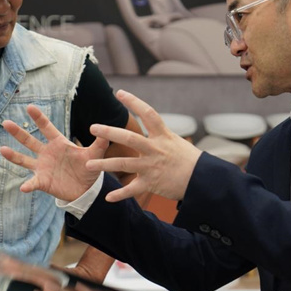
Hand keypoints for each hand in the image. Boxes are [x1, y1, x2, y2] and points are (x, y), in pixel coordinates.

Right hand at [0, 104, 108, 201]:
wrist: (86, 189)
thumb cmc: (88, 168)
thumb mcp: (95, 155)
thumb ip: (100, 143)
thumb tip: (105, 130)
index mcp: (59, 143)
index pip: (47, 128)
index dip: (39, 118)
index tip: (29, 106)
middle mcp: (47, 153)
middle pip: (30, 141)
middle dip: (18, 132)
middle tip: (6, 122)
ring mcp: (42, 167)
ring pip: (24, 159)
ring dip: (13, 155)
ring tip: (2, 149)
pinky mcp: (43, 181)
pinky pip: (33, 182)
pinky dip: (28, 185)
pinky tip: (24, 187)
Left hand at [85, 90, 201, 201]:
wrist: (202, 181)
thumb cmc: (191, 161)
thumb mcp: (177, 143)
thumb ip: (160, 136)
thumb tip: (152, 126)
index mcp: (163, 136)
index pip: (148, 113)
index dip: (134, 102)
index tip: (119, 92)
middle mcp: (155, 149)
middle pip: (129, 138)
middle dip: (109, 132)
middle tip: (92, 127)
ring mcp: (151, 166)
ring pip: (123, 164)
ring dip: (104, 164)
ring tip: (88, 165)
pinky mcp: (151, 183)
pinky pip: (132, 189)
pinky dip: (119, 195)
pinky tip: (108, 197)